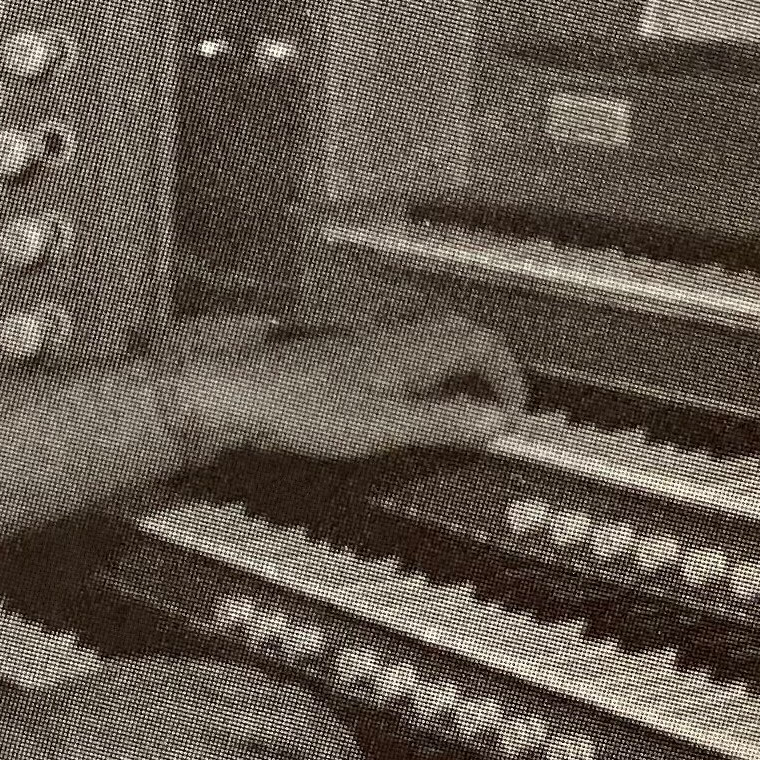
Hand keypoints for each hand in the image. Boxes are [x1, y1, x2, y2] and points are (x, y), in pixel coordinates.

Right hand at [23, 656, 374, 759]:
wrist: (22, 753)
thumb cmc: (32, 747)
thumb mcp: (89, 721)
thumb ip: (122, 725)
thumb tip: (127, 749)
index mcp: (165, 676)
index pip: (246, 682)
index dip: (283, 705)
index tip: (301, 727)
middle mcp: (194, 689)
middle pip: (285, 698)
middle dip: (325, 729)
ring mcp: (206, 723)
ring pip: (297, 730)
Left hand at [166, 315, 526, 460]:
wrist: (242, 395)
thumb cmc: (305, 409)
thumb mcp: (386, 426)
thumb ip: (445, 423)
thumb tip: (498, 421)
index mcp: (413, 349)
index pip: (483, 345)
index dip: (509, 376)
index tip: (517, 411)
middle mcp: (396, 337)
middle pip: (462, 333)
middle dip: (491, 363)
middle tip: (501, 402)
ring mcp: (370, 343)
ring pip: (434, 338)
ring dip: (461, 364)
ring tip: (467, 402)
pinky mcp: (348, 356)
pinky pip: (408, 351)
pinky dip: (430, 371)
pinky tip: (414, 399)